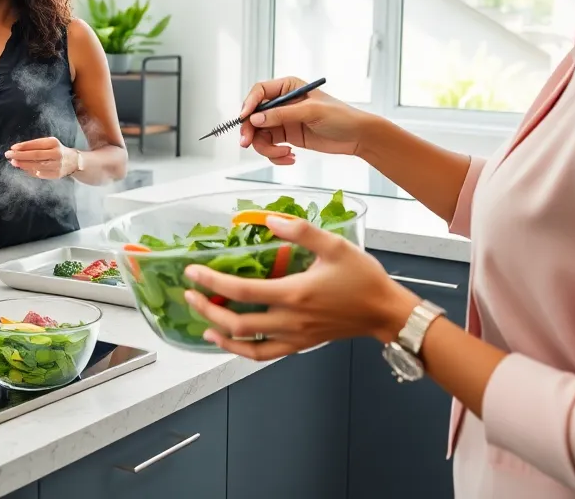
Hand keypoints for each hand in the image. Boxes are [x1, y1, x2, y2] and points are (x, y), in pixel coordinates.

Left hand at [4, 137, 78, 179]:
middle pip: (35, 155)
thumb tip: (17, 150)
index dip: (23, 146)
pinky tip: (22, 168)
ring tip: (13, 162)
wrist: (74, 161)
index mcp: (54, 143)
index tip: (12, 148)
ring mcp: (56, 165)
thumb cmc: (57, 150)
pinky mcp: (55, 175)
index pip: (36, 144)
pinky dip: (29, 171)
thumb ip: (35, 145)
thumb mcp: (49, 143)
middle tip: (8, 155)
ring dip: (23, 164)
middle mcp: (56, 154)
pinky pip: (39, 174)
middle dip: (20, 155)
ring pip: (36, 165)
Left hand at [182, 215, 419, 359]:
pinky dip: (242, 350)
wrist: (386, 312)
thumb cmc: (362, 278)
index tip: (192, 273)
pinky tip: (230, 340)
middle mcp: (290, 320)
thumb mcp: (334, 245)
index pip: (243, 291)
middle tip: (188, 295)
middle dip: (207, 309)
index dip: (213, 282)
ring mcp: (294, 337)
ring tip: (202, 322)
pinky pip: (265, 354)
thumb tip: (268, 220)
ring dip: (221, 335)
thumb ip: (300, 231)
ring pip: (248, 346)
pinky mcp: (300, 344)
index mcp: (295, 294)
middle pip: (237, 323)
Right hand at [239, 77, 370, 163]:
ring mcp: (283, 121)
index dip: (249, 104)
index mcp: (288, 88)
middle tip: (248, 143)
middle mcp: (282, 103)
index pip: (260, 92)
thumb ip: (282, 115)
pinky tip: (291, 157)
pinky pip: (270, 146)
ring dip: (267, 148)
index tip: (244, 119)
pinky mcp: (287, 137)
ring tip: (284, 155)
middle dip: (250, 131)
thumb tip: (255, 119)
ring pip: (260, 134)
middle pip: (254, 116)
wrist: (357, 137)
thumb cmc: (340, 116)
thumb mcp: (311, 112)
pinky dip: (276, 155)